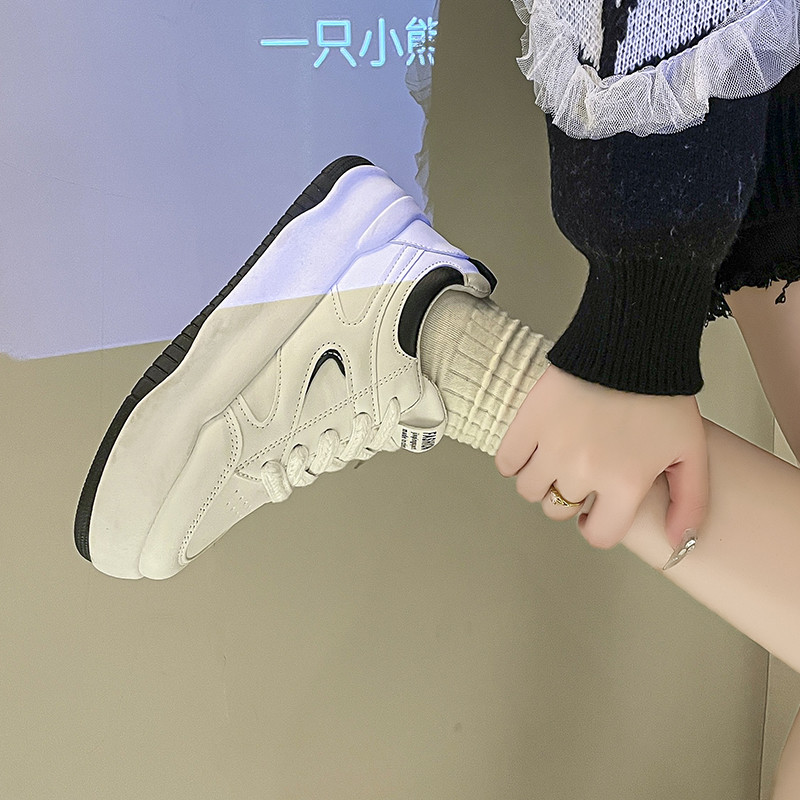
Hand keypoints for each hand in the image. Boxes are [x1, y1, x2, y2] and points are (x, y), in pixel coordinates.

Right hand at [494, 363, 708, 550]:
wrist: (630, 343)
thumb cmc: (661, 395)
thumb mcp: (690, 451)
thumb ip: (690, 502)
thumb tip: (676, 542)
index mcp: (624, 484)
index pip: (598, 534)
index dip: (598, 524)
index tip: (596, 510)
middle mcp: (584, 472)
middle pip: (559, 509)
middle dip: (570, 495)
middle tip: (581, 472)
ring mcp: (551, 447)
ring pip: (530, 490)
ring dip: (541, 480)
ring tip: (556, 458)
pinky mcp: (527, 423)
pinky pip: (507, 462)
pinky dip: (515, 460)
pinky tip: (533, 447)